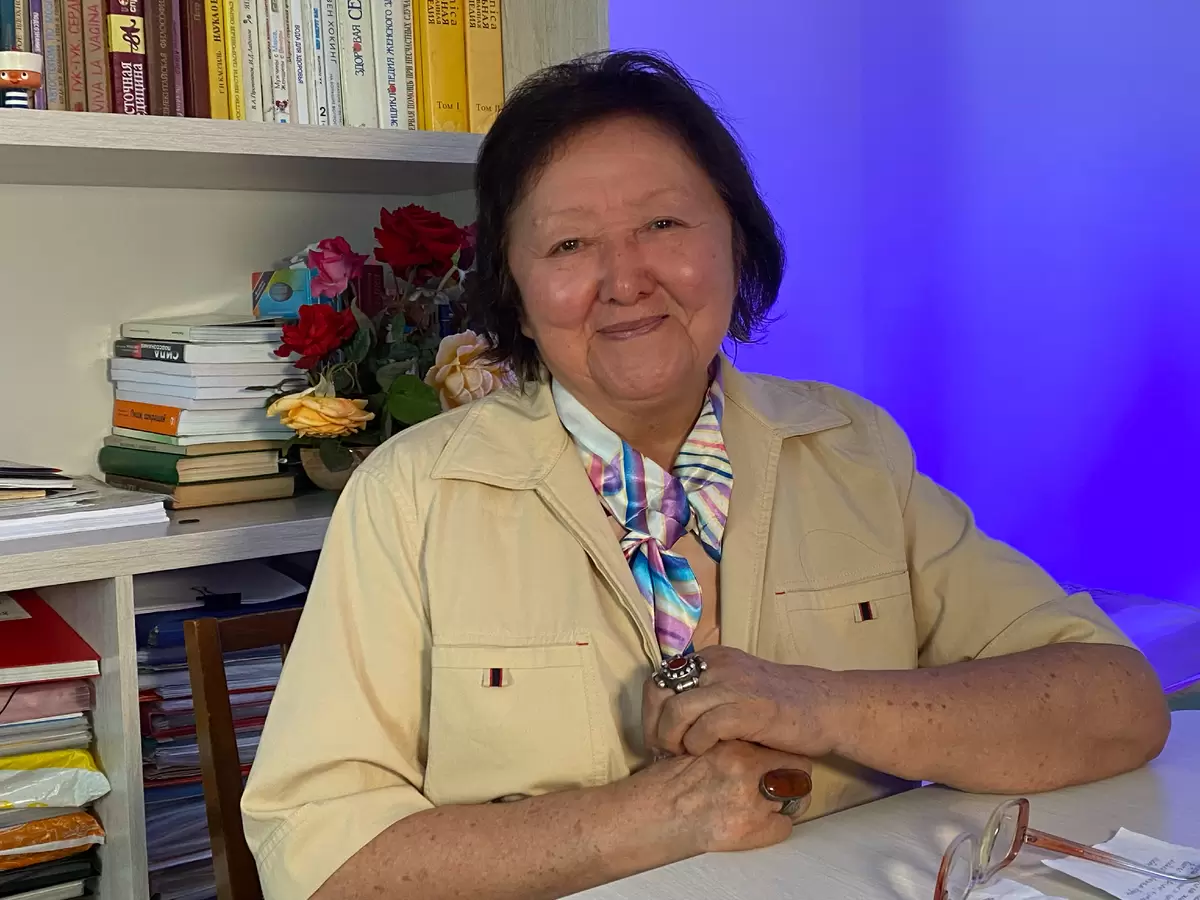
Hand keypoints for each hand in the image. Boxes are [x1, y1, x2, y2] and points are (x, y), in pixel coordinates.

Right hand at [641, 740, 812, 854]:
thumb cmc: (666, 782)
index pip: (782, 740)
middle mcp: (746, 768)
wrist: (651, 815)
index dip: (783, 748)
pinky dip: (775, 826)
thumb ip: (730, 741)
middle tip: (778, 778)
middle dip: (791, 773)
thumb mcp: (701, 746)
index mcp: (733, 743)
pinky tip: (757, 822)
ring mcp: (751, 800)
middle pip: (798, 767)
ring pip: (796, 797)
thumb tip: (753, 741)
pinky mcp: (751, 830)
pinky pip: (784, 826)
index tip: (779, 753)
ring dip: (784, 799)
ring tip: (765, 800)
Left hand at [643, 646, 839, 758]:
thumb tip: (668, 716)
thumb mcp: (738, 686)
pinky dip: (696, 744)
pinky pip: (704, 726)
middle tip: (664, 751)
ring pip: (676, 710)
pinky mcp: (749, 709)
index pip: (660, 679)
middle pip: (660, 693)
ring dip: (672, 739)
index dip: (652, 711)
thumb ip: (708, 693)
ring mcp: (734, 685)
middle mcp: (718, 665)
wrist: (826, 707)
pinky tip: (705, 753)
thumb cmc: (780, 705)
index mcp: (713, 658)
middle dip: (654, 727)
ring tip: (683, 755)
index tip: (658, 737)